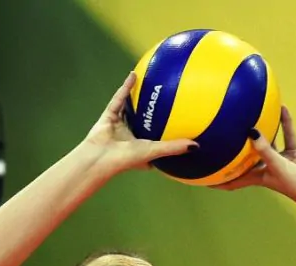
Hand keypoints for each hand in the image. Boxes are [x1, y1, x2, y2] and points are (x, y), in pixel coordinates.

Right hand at [83, 72, 197, 173]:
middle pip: (146, 121)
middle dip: (154, 112)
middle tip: (169, 99)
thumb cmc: (125, 159)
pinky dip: (126, 88)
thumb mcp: (154, 151)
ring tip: (150, 82)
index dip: (167, 134)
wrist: (98, 157)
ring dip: (139, 97)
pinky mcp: (108, 117)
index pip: (158, 140)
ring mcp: (119, 126)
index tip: (181, 124)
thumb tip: (197, 146)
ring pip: (131, 108)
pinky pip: (119, 99)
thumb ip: (174, 147)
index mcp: (142, 148)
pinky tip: (134, 74)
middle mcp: (131, 137)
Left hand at [217, 107, 295, 207]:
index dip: (217, 180)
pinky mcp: (294, 154)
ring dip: (261, 130)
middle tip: (221, 135)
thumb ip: (264, 148)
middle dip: (235, 150)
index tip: (200, 176)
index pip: (232, 180)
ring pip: (267, 143)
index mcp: (258, 178)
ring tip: (251, 113)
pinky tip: (281, 108)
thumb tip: (250, 130)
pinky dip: (284, 124)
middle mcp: (266, 169)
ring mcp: (280, 161)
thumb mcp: (277, 166)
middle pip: (246, 159)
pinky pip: (287, 135)